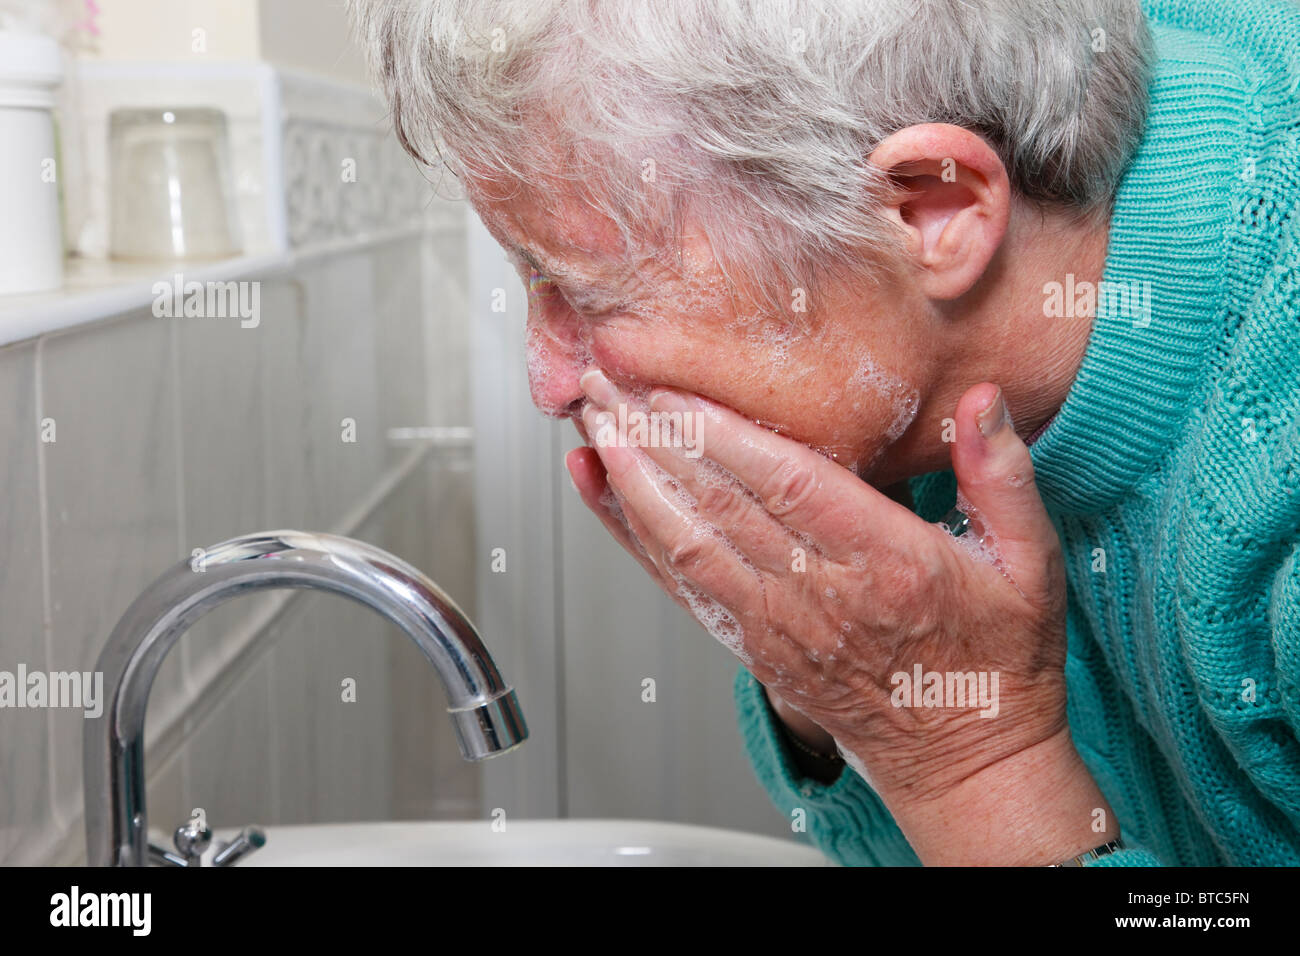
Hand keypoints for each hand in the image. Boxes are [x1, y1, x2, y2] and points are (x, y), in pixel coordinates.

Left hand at [568, 370, 1116, 863]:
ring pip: (686, 542)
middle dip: (652, 436)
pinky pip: (680, 584)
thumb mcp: (1031, 565)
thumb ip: (1002, 478)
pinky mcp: (753, 644)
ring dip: (629, 479)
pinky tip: (604, 491)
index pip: (788, 485)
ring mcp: (779, 624)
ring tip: (593, 420)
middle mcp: (821, 594)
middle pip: (718, 504)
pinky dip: (633, 536)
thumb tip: (980, 401)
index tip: (670, 387)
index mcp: (887, 562)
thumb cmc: (994, 660)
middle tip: (605, 378)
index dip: (720, 434)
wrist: (963, 756)